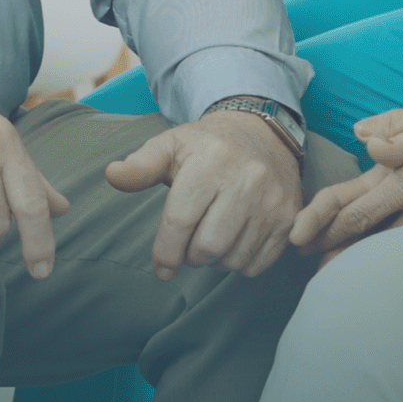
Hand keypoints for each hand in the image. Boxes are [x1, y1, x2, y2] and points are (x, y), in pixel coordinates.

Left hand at [102, 111, 302, 278]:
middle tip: (188, 246)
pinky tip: (234, 242)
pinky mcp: (290, 218)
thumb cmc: (207, 146)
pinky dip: (240, 263)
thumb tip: (112, 175)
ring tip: (211, 239)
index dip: (165, 252)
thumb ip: (140, 166)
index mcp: (212, 162)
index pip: (180, 221)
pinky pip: (259, 264)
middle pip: (208, 247)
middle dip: (191, 256)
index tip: (161, 267)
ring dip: (215, 261)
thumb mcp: (171, 146)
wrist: (263, 134)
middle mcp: (247, 180)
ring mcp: (273, 201)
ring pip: (233, 259)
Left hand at [296, 100, 402, 256]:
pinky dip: (392, 259)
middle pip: (366, 236)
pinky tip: (384, 268)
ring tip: (334, 276)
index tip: (300, 237)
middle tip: (306, 265)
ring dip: (358, 262)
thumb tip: (359, 133)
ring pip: (389, 248)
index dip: (324, 224)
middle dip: (332, 251)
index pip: (355, 208)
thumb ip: (396, 124)